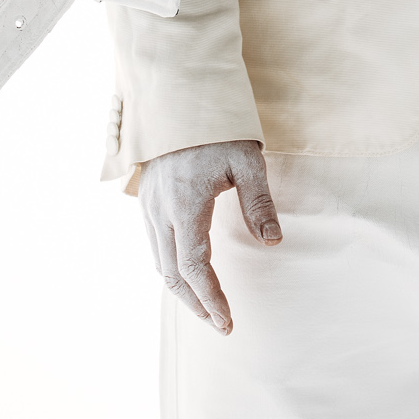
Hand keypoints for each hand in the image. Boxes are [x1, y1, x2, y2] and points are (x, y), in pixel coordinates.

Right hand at [137, 139, 280, 332]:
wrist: (176, 95)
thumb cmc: (217, 127)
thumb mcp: (246, 161)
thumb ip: (258, 202)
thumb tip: (273, 241)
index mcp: (184, 205)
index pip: (194, 267)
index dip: (211, 298)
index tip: (227, 322)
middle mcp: (159, 211)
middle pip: (172, 274)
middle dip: (196, 304)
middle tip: (221, 323)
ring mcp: (148, 205)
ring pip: (159, 262)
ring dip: (182, 289)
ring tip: (207, 306)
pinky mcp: (145, 199)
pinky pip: (154, 245)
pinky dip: (170, 267)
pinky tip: (188, 272)